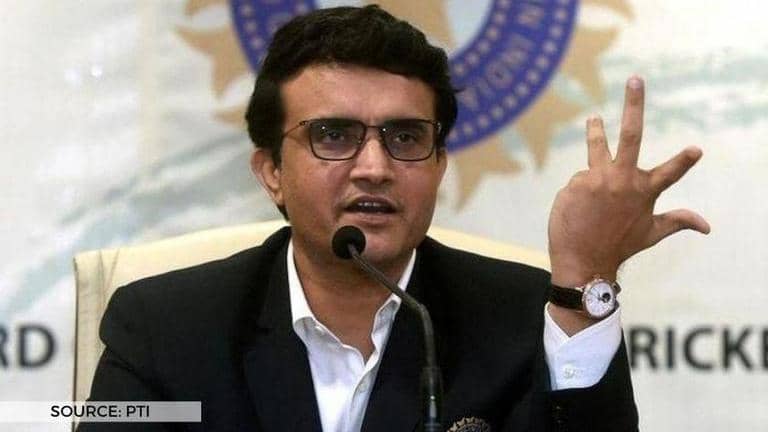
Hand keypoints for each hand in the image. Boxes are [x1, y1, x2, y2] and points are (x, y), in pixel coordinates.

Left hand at [548, 76, 709, 286]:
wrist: (582, 262)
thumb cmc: (618, 246)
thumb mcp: (652, 234)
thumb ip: (678, 221)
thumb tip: (709, 226)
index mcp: (644, 191)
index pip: (670, 172)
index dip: (684, 161)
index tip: (696, 149)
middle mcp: (621, 180)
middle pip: (631, 135)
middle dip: (634, 104)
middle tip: (635, 79)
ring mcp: (596, 180)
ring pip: (597, 148)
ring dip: (596, 130)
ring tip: (594, 118)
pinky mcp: (575, 184)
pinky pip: (579, 180)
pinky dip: (580, 192)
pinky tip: (578, 209)